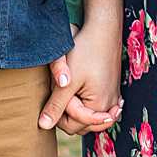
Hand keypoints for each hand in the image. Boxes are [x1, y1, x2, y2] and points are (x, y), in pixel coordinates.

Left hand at [41, 19, 124, 136]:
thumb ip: (56, 106)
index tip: (60, 89)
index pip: (72, 126)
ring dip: (76, 108)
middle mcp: (110, 107)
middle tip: (63, 90)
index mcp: (100, 107)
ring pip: (87, 116)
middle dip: (68, 112)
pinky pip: (96, 108)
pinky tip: (81, 93)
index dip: (60, 111)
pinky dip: (87, 105)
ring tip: (70, 90)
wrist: (103, 30)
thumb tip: (43, 126)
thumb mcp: (67, 82)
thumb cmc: (85, 52)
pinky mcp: (112, 91)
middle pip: (80, 124)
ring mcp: (113, 99)